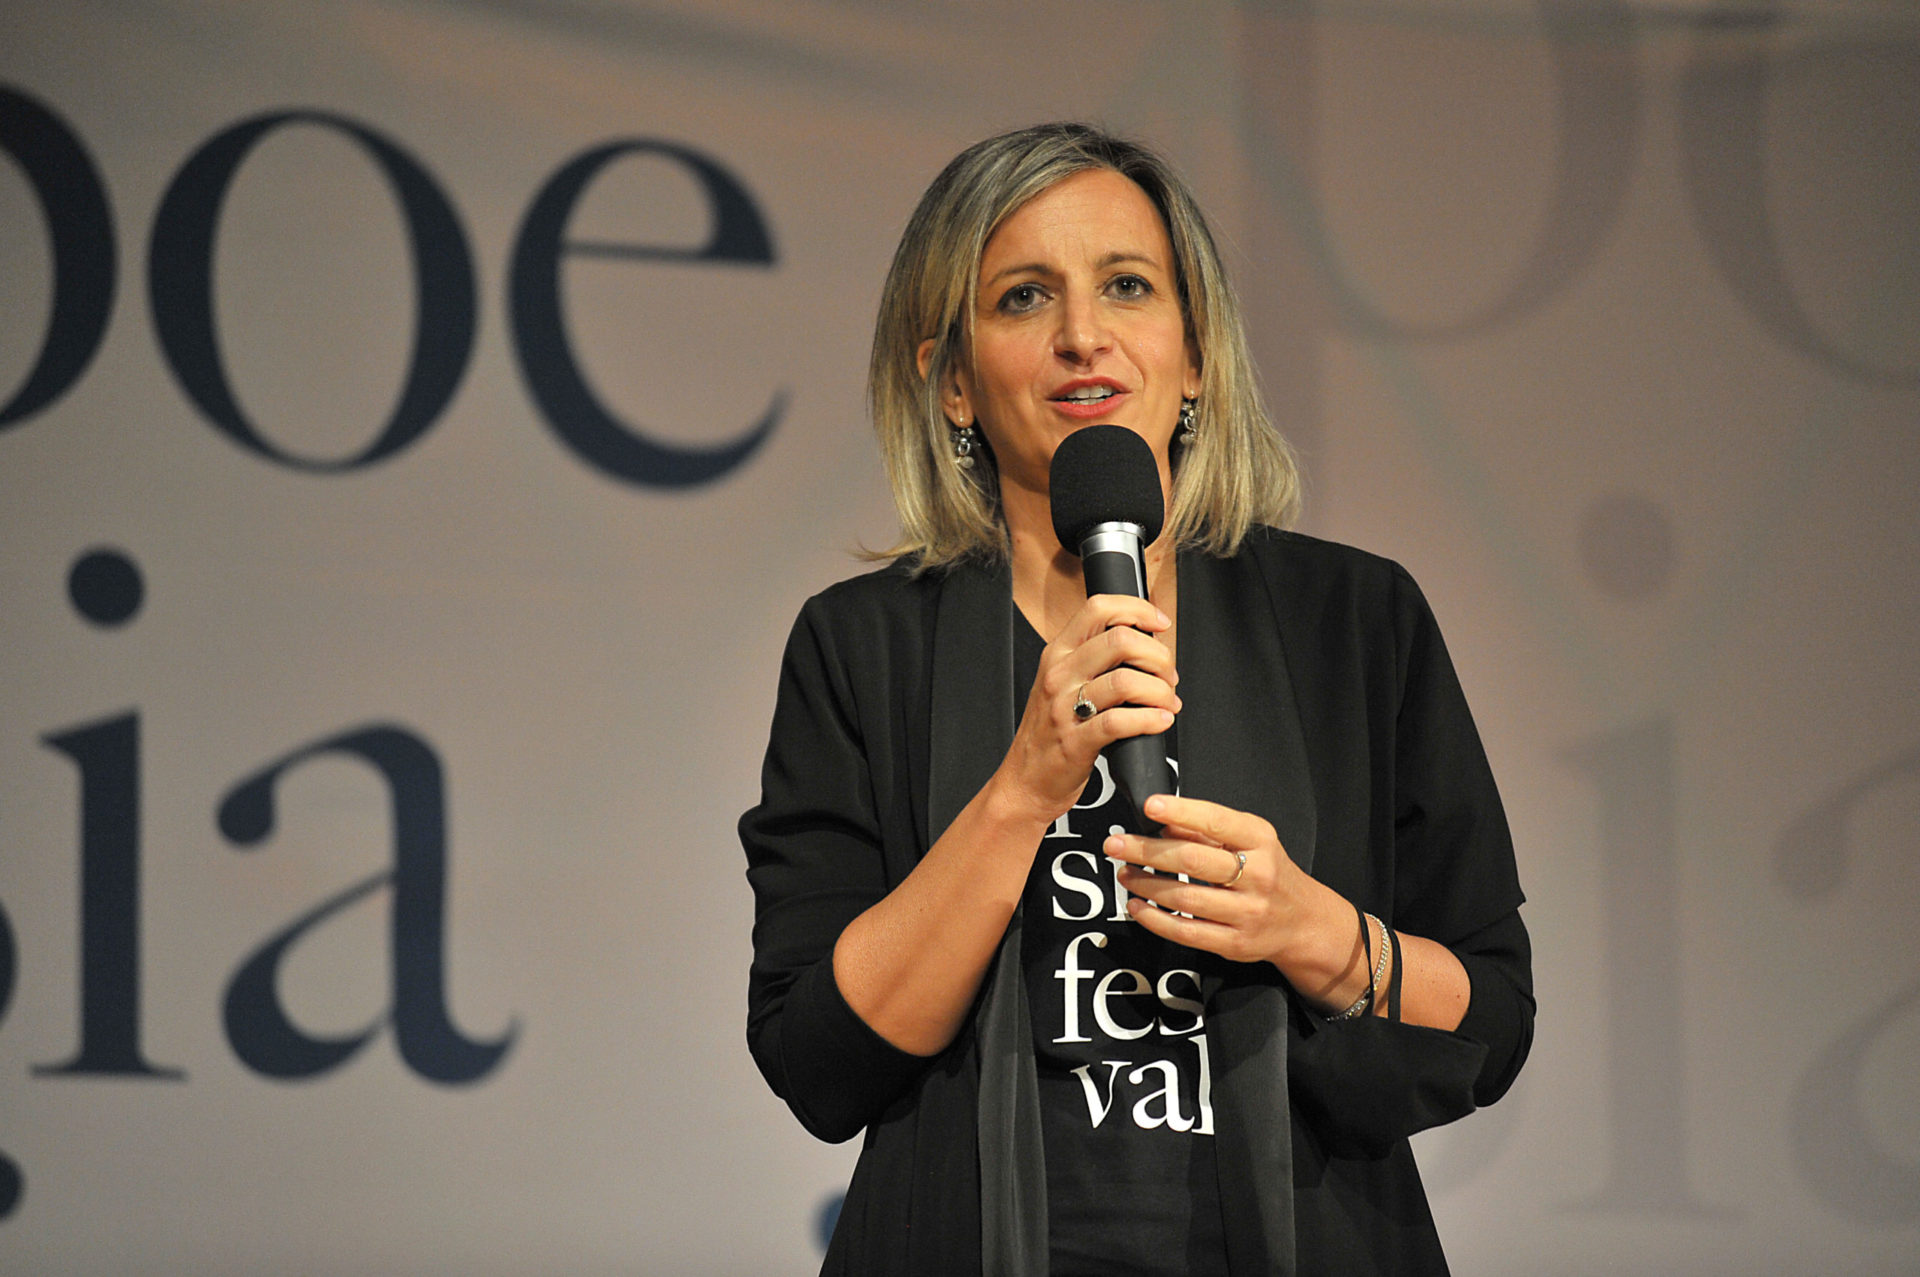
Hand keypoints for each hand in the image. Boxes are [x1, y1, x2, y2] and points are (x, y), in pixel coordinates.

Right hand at [992, 594, 1180, 826]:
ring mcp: (1064, 708)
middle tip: (1168, 676)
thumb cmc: (1051, 732)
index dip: (1137, 610)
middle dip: (1158, 656)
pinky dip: (1150, 720)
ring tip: (1167, 703)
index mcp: (1059, 653)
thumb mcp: (1063, 683)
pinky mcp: (1075, 741)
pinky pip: (1120, 722)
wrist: (1025, 780)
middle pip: (1120, 640)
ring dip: (1160, 691)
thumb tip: (1147, 646)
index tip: (1160, 624)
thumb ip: (1096, 660)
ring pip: (1125, 681)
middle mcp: (1060, 674)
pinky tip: (1160, 722)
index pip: (1099, 608)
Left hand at [1106, 793, 1325, 968]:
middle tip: (1116, 844)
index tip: (1151, 805)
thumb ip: (1207, 830)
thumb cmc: (1270, 873)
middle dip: (1147, 850)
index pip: (1217, 821)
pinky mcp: (1234, 943)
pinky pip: (1186, 931)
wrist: (1303, 921)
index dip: (1181, 812)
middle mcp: (1257, 876)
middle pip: (1193, 860)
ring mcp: (1246, 912)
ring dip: (1146, 884)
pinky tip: (1138, 905)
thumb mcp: (1250, 840)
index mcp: (1260, 841)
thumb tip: (1164, 821)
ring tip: (1124, 873)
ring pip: (1185, 897)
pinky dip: (1155, 919)